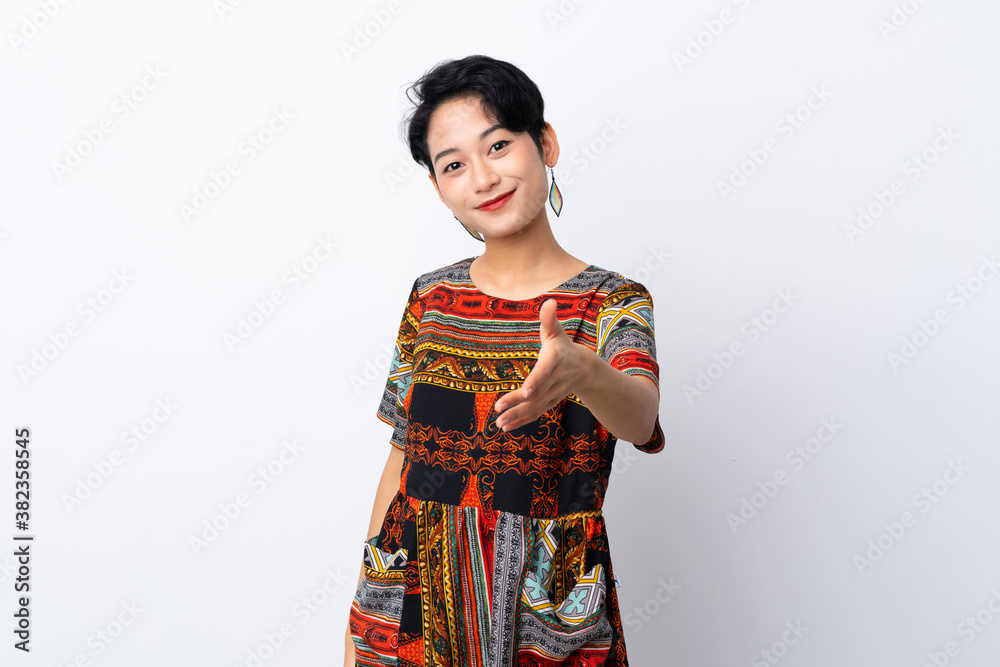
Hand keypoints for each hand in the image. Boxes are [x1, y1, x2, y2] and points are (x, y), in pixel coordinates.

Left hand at [493, 299, 592, 431]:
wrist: (585, 369)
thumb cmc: (563, 346)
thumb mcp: (557, 331)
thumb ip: (549, 319)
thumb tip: (550, 301)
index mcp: (555, 360)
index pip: (545, 371)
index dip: (536, 381)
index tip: (525, 390)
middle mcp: (555, 379)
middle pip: (536, 393)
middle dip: (517, 402)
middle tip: (499, 408)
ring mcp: (553, 393)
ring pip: (535, 407)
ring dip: (517, 416)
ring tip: (499, 423)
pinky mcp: (549, 402)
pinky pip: (536, 413)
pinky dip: (522, 421)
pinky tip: (506, 427)